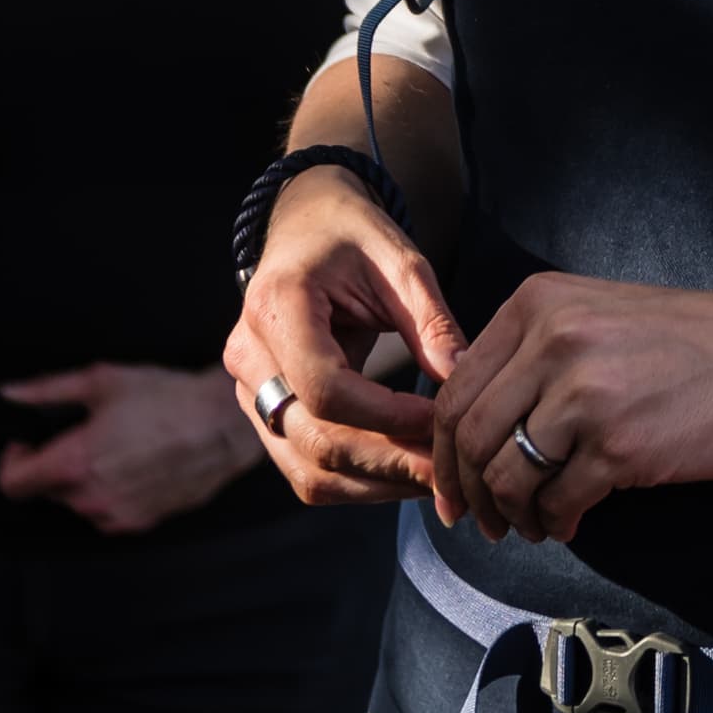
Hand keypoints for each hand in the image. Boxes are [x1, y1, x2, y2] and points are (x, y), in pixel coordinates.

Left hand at [0, 361, 260, 532]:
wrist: (221, 424)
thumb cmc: (163, 397)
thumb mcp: (101, 381)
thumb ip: (48, 390)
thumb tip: (8, 393)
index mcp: (72, 462)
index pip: (13, 484)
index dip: (13, 461)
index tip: (27, 442)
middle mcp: (89, 497)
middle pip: (46, 492)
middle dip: (52, 466)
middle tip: (80, 436)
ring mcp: (115, 514)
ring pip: (77, 504)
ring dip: (80, 482)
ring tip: (112, 451)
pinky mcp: (140, 522)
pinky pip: (106, 514)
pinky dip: (107, 496)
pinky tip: (131, 469)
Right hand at [228, 182, 464, 505]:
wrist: (306, 227)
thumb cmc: (353, 238)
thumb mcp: (401, 262)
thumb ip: (432, 321)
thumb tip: (464, 379)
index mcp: (277, 305)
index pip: (325, 387)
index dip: (386, 416)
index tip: (440, 419)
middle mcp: (249, 355)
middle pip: (314, 439)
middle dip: (389, 462)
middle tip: (451, 470)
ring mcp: (248, 390)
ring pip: (306, 468)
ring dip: (375, 484)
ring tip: (435, 479)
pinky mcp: (263, 413)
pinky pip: (304, 467)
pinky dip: (356, 482)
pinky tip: (404, 473)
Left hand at [433, 274, 712, 547]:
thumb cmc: (698, 342)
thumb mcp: (602, 317)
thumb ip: (538, 353)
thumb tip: (481, 420)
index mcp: (540, 303)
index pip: (455, 385)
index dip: (442, 447)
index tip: (449, 483)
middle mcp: (553, 341)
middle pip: (468, 434)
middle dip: (467, 490)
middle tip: (479, 520)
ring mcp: (584, 393)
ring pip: (507, 474)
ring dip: (511, 513)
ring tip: (530, 525)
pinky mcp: (618, 445)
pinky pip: (557, 500)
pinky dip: (554, 522)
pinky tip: (568, 524)